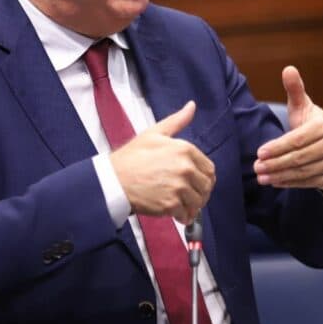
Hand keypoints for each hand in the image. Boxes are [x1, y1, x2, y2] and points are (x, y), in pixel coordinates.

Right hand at [110, 101, 215, 223]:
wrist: (113, 179)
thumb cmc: (132, 157)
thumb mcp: (155, 133)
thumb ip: (177, 121)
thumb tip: (192, 106)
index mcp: (184, 149)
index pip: (209, 168)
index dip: (204, 178)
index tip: (196, 183)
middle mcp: (185, 168)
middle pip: (206, 186)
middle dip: (201, 193)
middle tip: (190, 196)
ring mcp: (179, 187)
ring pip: (199, 202)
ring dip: (193, 206)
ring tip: (182, 205)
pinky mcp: (170, 204)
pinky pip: (187, 215)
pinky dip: (184, 217)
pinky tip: (176, 213)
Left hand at [253, 66, 322, 189]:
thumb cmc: (310, 123)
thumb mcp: (302, 106)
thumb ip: (295, 90)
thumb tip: (288, 69)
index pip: (298, 139)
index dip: (278, 147)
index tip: (259, 152)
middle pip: (300, 157)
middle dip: (276, 163)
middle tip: (256, 167)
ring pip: (303, 172)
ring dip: (280, 175)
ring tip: (261, 176)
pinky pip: (309, 182)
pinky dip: (290, 183)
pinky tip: (275, 181)